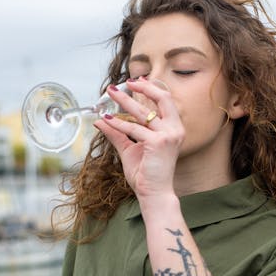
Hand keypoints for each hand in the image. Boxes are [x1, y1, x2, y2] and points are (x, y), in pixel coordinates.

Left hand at [94, 79, 183, 200]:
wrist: (154, 193)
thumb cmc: (147, 174)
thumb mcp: (130, 149)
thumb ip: (118, 133)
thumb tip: (101, 120)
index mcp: (174, 128)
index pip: (166, 101)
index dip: (151, 88)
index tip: (136, 81)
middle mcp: (175, 129)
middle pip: (162, 98)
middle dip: (142, 87)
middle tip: (124, 82)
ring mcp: (168, 136)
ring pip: (144, 112)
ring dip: (124, 101)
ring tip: (110, 94)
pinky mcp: (158, 143)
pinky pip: (134, 129)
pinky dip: (118, 123)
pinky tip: (107, 120)